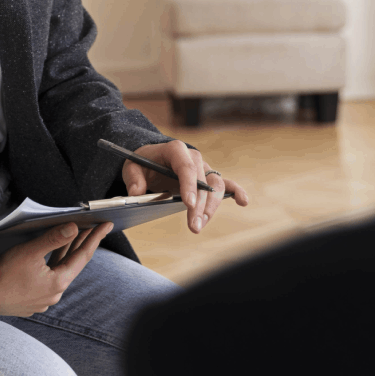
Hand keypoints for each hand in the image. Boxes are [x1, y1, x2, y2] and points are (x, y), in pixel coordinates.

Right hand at [0, 220, 113, 316]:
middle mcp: (54, 293)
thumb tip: (73, 228)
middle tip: (97, 227)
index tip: (107, 226)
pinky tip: (53, 255)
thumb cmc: (4, 273)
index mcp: (58, 282)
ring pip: (61, 270)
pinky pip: (50, 278)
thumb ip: (54, 239)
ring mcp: (44, 298)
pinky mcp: (34, 299)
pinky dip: (55, 263)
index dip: (95, 239)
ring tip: (76, 235)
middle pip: (73, 263)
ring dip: (68, 252)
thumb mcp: (31, 251)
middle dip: (84, 244)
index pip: (82, 256)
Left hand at [122, 141, 248, 234]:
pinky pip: (225, 184)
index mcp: (175, 149)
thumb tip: (136, 193)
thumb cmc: (141, 162)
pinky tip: (243, 201)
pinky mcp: (207, 179)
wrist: (150, 159)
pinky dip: (236, 191)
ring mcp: (202, 168)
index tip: (188, 203)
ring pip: (214, 187)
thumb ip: (133, 179)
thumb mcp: (131, 167)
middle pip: (202, 181)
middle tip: (193, 226)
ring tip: (199, 225)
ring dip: (210, 207)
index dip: (188, 185)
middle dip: (199, 205)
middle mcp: (192, 156)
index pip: (185, 166)